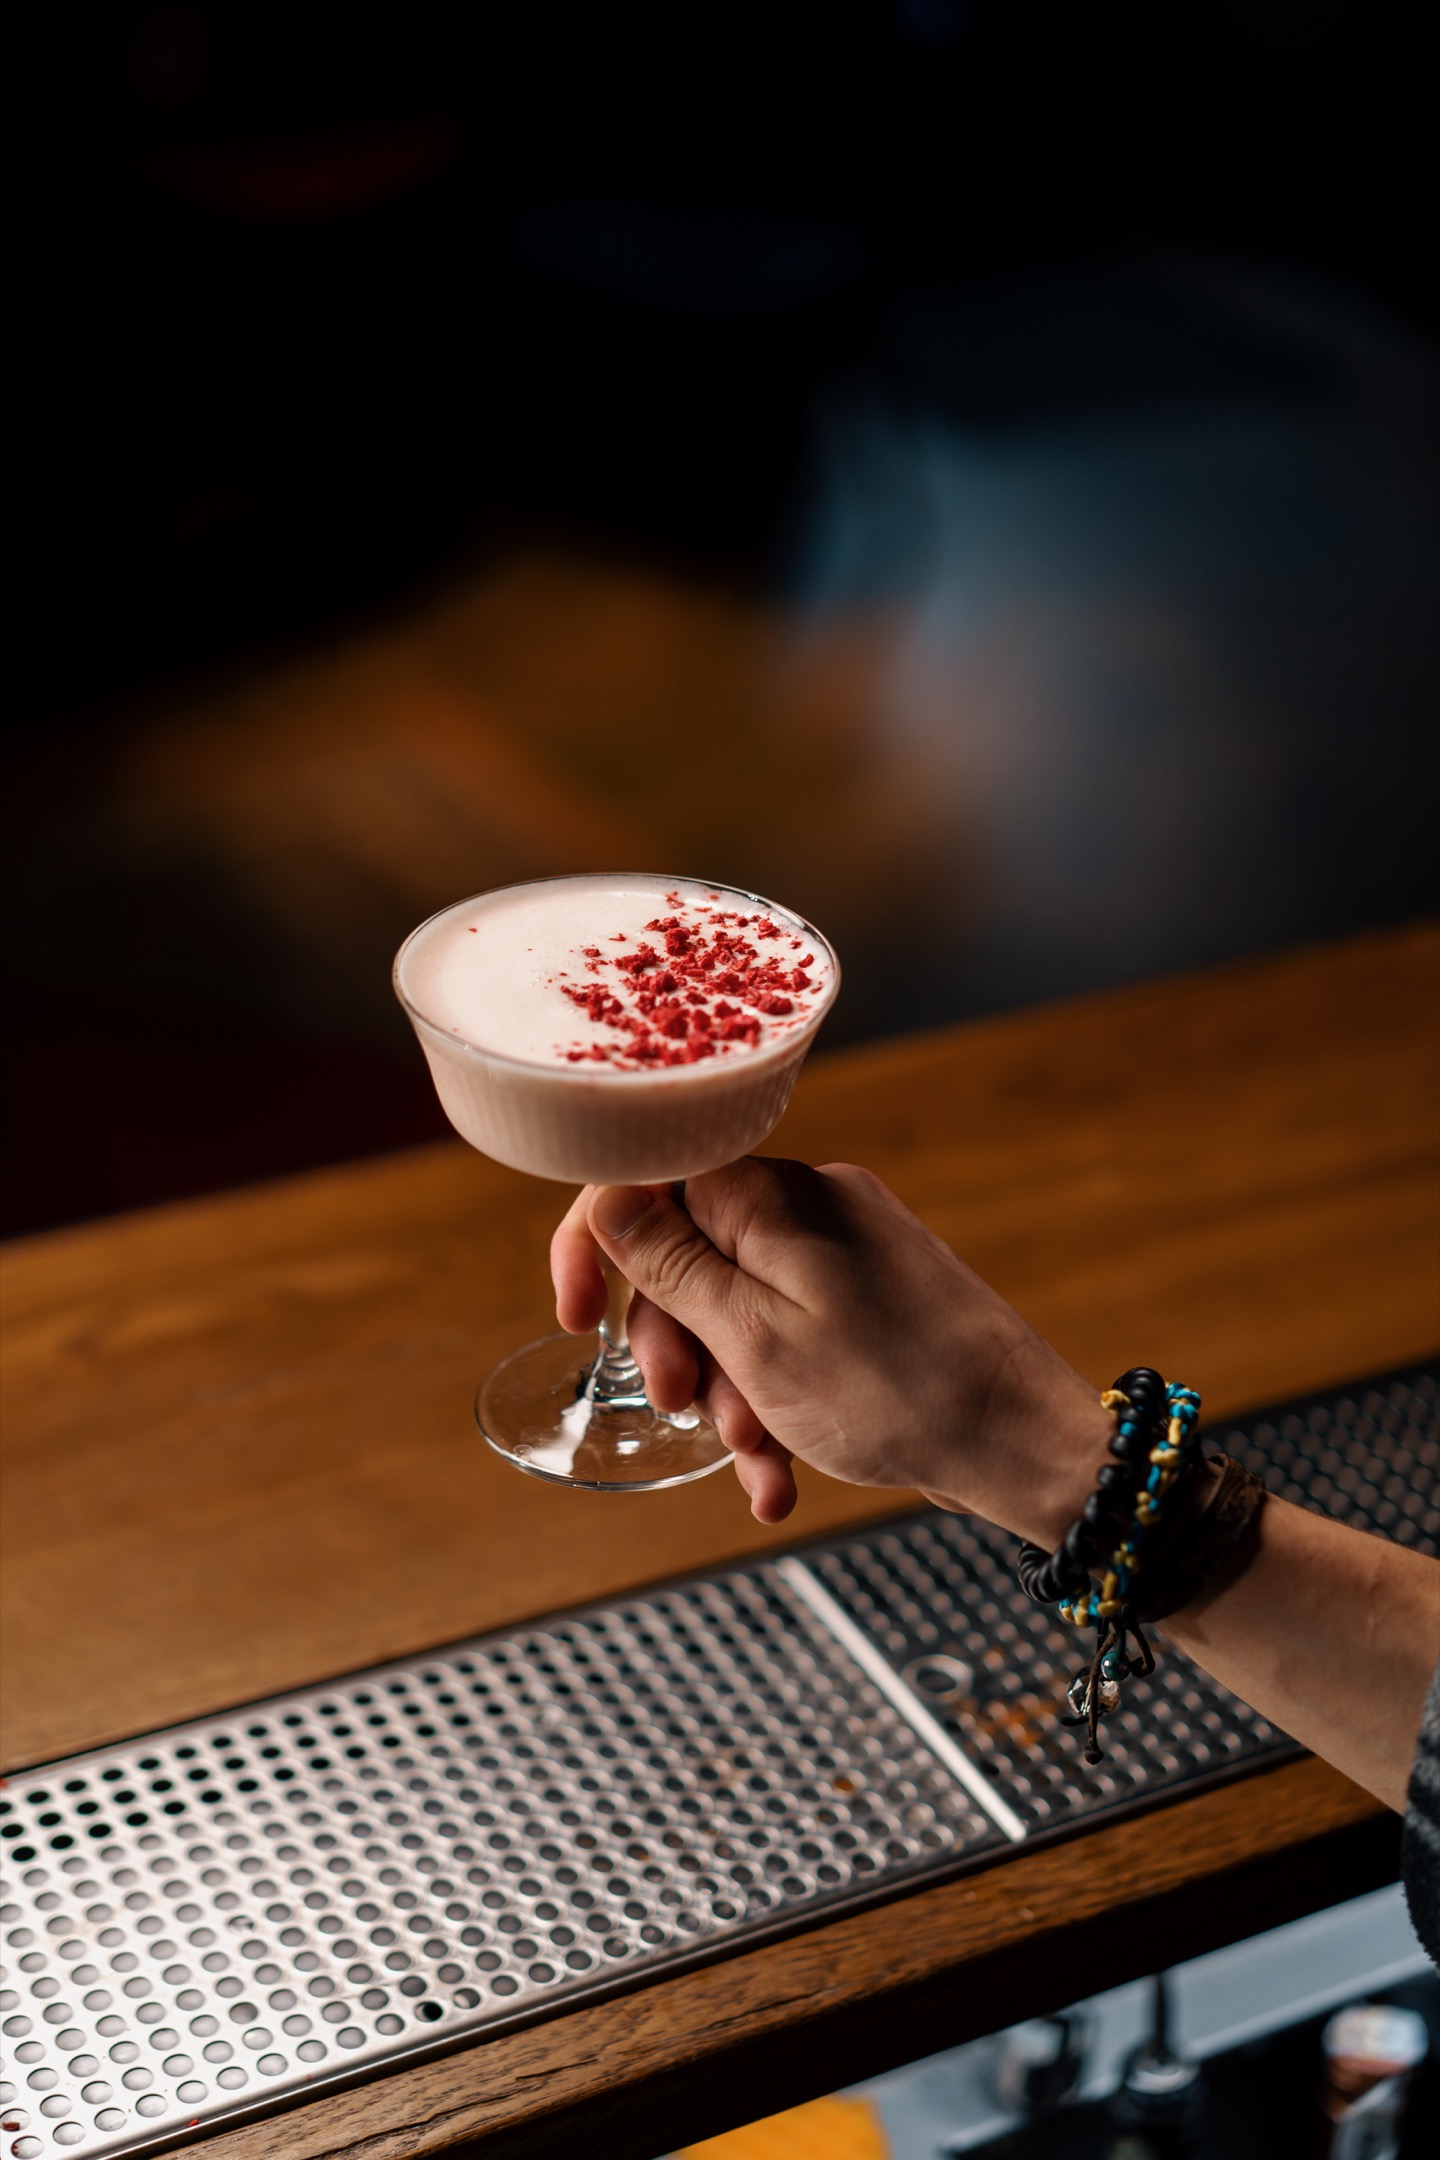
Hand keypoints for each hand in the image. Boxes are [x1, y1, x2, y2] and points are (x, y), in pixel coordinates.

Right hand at [551, 1157, 1111, 1532]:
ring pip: (737, 1311)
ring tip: (759, 1465)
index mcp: (772, 1195)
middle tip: (683, 1408)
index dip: (596, 1246)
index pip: (648, 1177)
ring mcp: (844, 1253)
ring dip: (730, 1393)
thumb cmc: (896, 1390)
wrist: (1024, 1441)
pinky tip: (782, 1476)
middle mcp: (807, 1206)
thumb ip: (672, 1265)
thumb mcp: (754, 1338)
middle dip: (675, 1343)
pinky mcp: (871, 1302)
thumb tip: (607, 1197)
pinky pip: (792, 1339)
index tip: (575, 1317)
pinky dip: (777, 1403)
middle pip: (687, 1254)